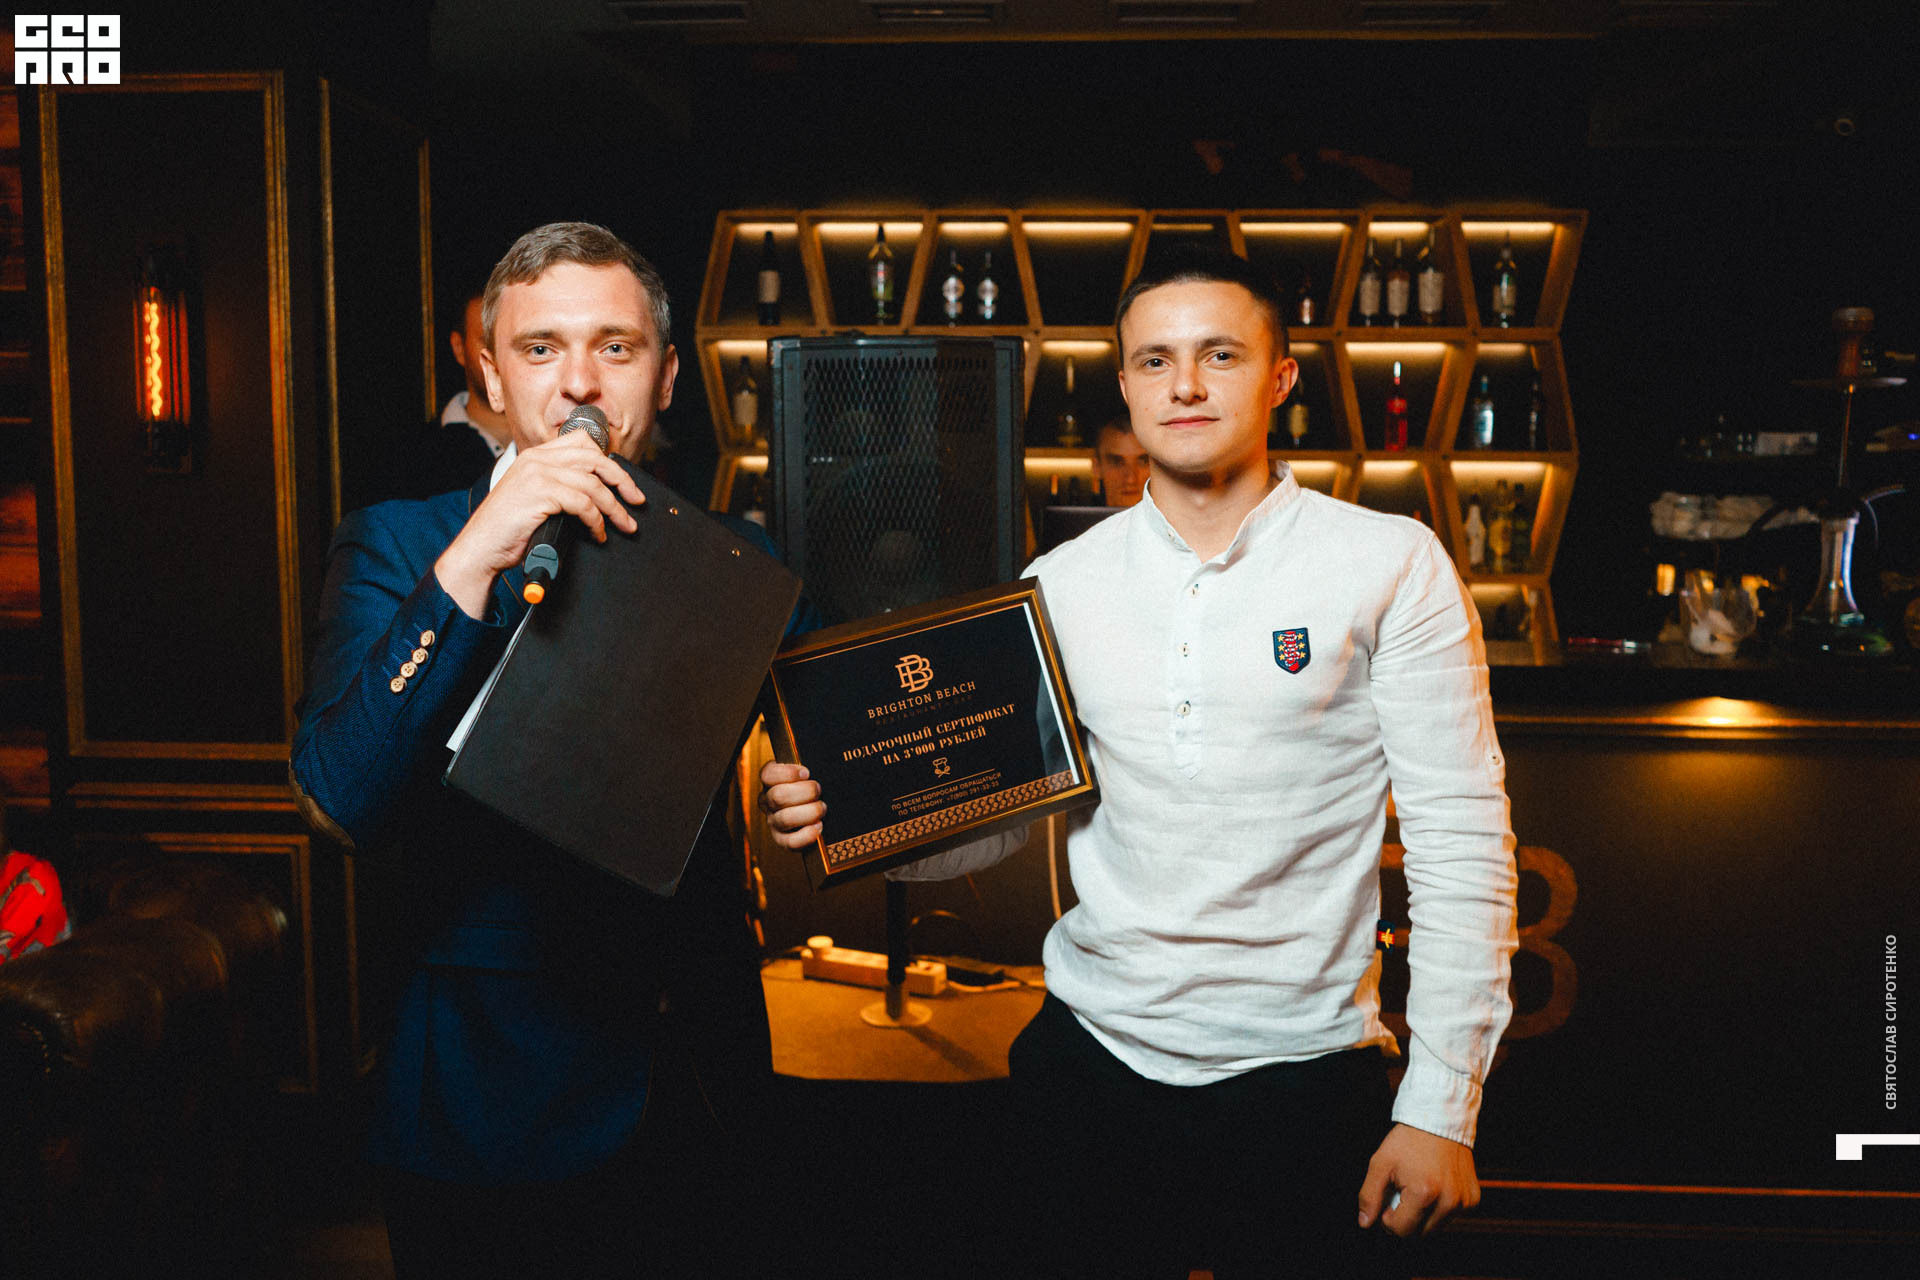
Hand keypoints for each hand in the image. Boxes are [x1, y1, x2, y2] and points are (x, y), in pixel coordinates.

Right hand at [434, 431, 645, 617]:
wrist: (480, 548)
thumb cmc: (509, 529)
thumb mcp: (534, 497)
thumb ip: (558, 486)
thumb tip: (596, 492)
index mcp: (536, 455)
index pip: (581, 442)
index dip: (608, 460)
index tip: (623, 481)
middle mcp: (537, 459)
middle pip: (594, 458)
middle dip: (622, 480)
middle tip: (636, 500)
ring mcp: (538, 475)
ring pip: (593, 483)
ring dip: (614, 507)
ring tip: (624, 525)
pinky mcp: (540, 494)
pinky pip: (583, 503)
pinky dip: (597, 521)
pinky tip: (598, 533)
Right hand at [759, 761, 823, 848]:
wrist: (819, 811)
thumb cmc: (814, 788)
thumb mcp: (810, 774)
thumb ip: (812, 766)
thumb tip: (827, 757)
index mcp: (771, 781)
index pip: (768, 774)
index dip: (788, 773)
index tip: (806, 773)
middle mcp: (768, 801)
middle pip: (778, 796)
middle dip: (804, 792)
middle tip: (818, 790)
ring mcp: (774, 821)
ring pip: (784, 819)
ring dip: (808, 813)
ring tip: (822, 808)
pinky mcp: (782, 840)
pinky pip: (790, 842)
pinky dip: (806, 835)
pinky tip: (819, 826)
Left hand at [1356, 1123, 1479, 1237]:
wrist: (1440, 1120)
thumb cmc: (1408, 1141)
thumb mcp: (1380, 1163)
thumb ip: (1369, 1196)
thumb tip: (1365, 1223)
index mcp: (1424, 1194)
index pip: (1401, 1230)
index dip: (1387, 1219)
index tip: (1387, 1200)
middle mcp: (1448, 1202)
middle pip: (1419, 1234)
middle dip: (1405, 1220)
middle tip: (1401, 1194)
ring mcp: (1464, 1202)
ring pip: (1436, 1228)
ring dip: (1423, 1216)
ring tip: (1417, 1189)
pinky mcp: (1472, 1199)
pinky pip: (1451, 1217)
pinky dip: (1439, 1209)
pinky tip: (1433, 1187)